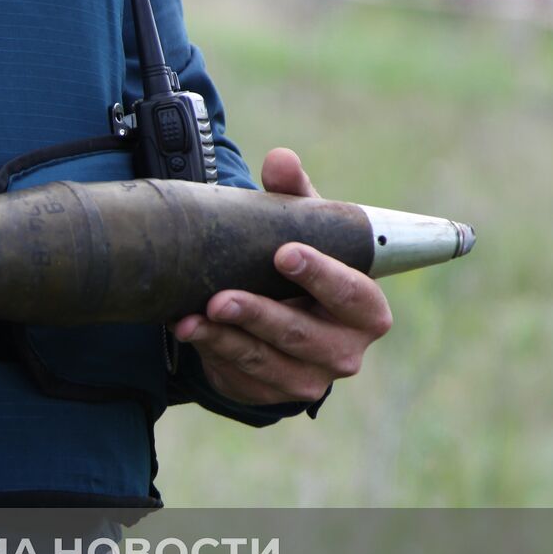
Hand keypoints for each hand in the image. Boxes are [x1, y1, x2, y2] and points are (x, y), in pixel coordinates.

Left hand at [171, 148, 392, 405]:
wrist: (281, 323)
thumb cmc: (301, 270)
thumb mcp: (304, 231)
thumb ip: (295, 195)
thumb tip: (281, 159)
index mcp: (365, 308)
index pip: (352, 293)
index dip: (322, 275)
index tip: (285, 253)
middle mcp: (345, 349)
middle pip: (302, 333)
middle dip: (259, 314)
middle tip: (221, 298)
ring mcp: (310, 378)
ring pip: (265, 359)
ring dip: (225, 338)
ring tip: (190, 318)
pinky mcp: (274, 394)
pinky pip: (241, 375)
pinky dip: (212, 352)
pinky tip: (187, 330)